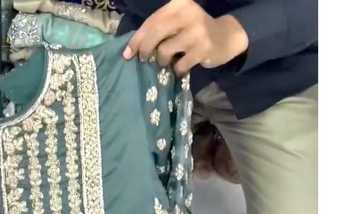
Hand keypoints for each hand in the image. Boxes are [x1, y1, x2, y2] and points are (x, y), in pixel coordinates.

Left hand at [123, 0, 248, 75]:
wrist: (225, 36)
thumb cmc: (193, 30)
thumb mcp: (177, 22)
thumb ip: (159, 29)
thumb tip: (132, 49)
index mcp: (178, 4)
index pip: (151, 21)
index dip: (137, 39)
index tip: (127, 54)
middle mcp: (188, 13)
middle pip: (155, 33)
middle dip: (144, 49)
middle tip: (144, 59)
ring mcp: (196, 31)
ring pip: (164, 51)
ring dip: (161, 61)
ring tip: (166, 61)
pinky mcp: (203, 49)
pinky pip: (179, 65)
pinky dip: (176, 70)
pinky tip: (180, 67)